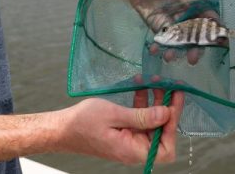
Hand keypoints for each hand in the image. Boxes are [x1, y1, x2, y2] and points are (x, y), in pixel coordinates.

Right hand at [56, 93, 183, 164]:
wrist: (61, 129)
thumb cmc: (82, 123)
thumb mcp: (114, 115)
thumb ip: (142, 116)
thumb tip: (166, 114)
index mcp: (132, 150)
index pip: (165, 147)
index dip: (173, 125)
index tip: (173, 102)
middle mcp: (133, 149)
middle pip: (161, 133)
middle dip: (166, 109)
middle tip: (170, 87)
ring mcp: (128, 141)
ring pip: (150, 124)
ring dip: (154, 104)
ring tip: (155, 83)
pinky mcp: (123, 133)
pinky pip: (139, 121)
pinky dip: (141, 105)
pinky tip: (140, 89)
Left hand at [124, 0, 217, 64]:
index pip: (209, 15)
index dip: (215, 28)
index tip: (219, 40)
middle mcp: (184, 10)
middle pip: (196, 32)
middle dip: (197, 46)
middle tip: (193, 58)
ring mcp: (170, 18)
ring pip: (180, 38)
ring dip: (178, 50)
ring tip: (171, 58)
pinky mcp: (155, 23)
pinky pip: (162, 37)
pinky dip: (161, 46)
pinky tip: (157, 52)